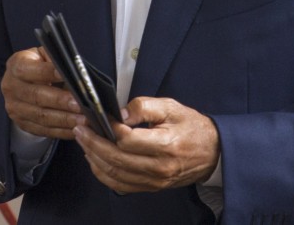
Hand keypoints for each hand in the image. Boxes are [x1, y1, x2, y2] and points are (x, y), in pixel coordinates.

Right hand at [1, 48, 82, 139]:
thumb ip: (56, 60)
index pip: (33, 70)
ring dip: (64, 119)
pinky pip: (43, 130)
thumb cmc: (40, 65)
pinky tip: (76, 129)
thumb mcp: (45, 55)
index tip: (69, 76)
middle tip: (79, 104)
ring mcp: (15, 107)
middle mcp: (11, 87)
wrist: (23, 82)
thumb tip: (75, 71)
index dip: (51, 73)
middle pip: (37, 96)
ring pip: (41, 116)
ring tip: (82, 120)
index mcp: (17, 65)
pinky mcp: (22, 123)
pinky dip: (61, 131)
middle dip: (60, 101)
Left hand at [73, 96, 219, 192]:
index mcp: (166, 144)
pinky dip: (103, 174)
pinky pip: (120, 185)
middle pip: (116, 158)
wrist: (212, 151)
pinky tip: (94, 160)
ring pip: (114, 174)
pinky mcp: (151, 187)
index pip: (128, 140)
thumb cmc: (192, 127)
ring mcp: (154, 180)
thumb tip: (121, 114)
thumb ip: (144, 106)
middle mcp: (159, 167)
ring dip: (94, 157)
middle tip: (80, 128)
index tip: (98, 117)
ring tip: (83, 141)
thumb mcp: (172, 107)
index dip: (110, 129)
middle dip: (92, 143)